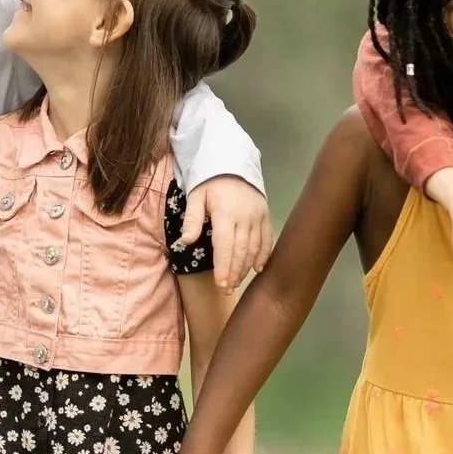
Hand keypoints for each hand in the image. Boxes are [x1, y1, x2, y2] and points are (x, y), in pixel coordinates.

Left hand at [177, 174, 273, 291]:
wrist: (234, 164)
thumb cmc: (210, 182)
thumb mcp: (196, 195)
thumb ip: (192, 219)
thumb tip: (185, 242)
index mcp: (226, 213)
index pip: (225, 246)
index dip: (223, 267)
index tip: (221, 284)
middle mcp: (245, 217)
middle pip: (241, 251)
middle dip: (234, 273)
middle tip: (227, 290)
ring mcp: (258, 217)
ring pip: (254, 248)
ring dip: (246, 267)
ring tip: (237, 282)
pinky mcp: (266, 215)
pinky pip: (267, 239)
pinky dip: (264, 255)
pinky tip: (258, 269)